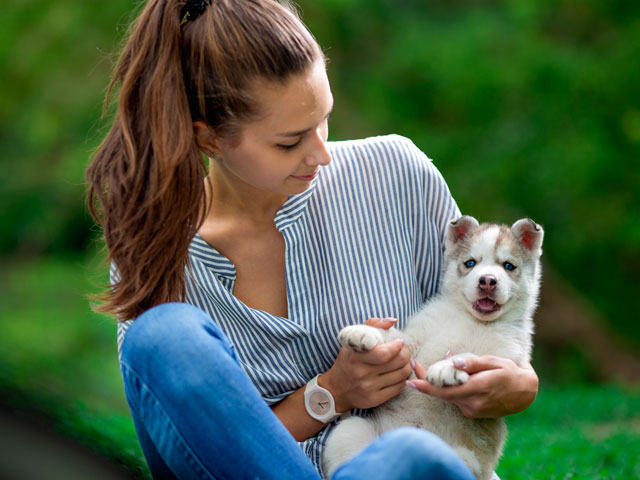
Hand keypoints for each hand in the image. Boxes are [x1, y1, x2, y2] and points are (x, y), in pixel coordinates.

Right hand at [322, 318, 411, 411]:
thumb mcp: (352, 340)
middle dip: (406, 353)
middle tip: (404, 350)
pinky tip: (398, 373)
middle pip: (397, 363)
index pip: (384, 353)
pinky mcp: (375, 400)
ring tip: (403, 361)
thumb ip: (372, 325)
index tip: (399, 341)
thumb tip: (393, 320)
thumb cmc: (348, 361)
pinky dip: (403, 378)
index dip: (397, 346)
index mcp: (356, 358)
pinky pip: (399, 388)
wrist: (336, 390)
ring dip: (407, 365)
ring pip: (402, 375)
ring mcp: (369, 389)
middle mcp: (362, 374)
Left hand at [408, 356, 537, 417]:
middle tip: (416, 366)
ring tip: (443, 364)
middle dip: (427, 381)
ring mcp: (472, 410)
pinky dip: (452, 388)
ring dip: (442, 383)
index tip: (411, 382)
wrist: (525, 393)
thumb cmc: (509, 372)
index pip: (446, 391)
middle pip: (442, 394)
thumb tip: (454, 361)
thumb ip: (472, 362)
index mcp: (477, 389)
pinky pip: (456, 399)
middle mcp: (472, 403)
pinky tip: (457, 377)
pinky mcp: (472, 412)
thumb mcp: (493, 362)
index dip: (427, 387)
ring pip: (448, 395)